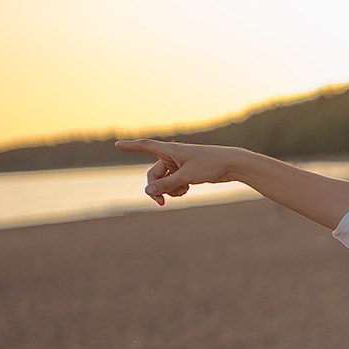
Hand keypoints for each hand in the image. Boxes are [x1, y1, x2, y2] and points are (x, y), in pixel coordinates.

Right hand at [116, 138, 235, 204]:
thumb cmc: (210, 165)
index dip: (131, 147)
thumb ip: (166, 185)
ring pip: (164, 182)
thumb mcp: (186, 177)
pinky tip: (188, 189)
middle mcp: (172, 156)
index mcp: (170, 150)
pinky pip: (173, 184)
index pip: (145, 146)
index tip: (117, 145)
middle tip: (160, 203)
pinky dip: (177, 189)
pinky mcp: (185, 173)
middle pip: (153, 175)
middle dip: (156, 189)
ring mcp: (178, 165)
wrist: (231, 165)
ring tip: (183, 192)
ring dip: (169, 190)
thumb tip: (148, 192)